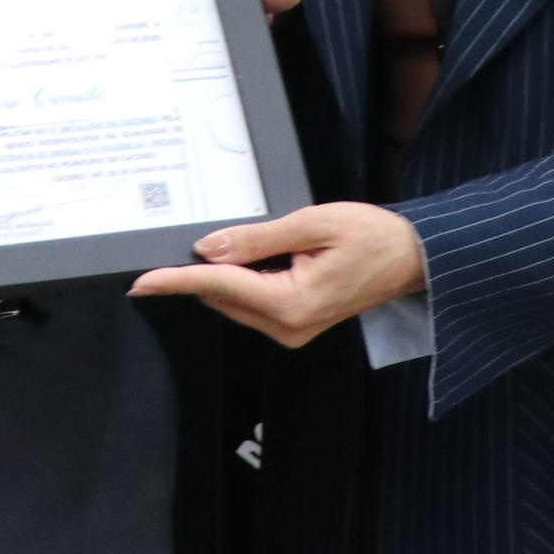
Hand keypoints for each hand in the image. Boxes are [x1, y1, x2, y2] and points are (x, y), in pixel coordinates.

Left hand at [130, 201, 426, 348]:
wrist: (411, 258)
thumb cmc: (373, 237)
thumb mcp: (313, 224)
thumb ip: (257, 238)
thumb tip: (210, 248)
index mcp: (292, 304)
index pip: (219, 288)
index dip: (176, 281)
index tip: (141, 281)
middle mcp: (288, 326)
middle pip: (222, 297)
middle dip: (199, 271)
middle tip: (186, 241)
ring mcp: (291, 330)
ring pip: (234, 301)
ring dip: (222, 275)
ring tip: (243, 244)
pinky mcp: (294, 325)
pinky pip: (252, 303)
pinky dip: (241, 282)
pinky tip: (251, 259)